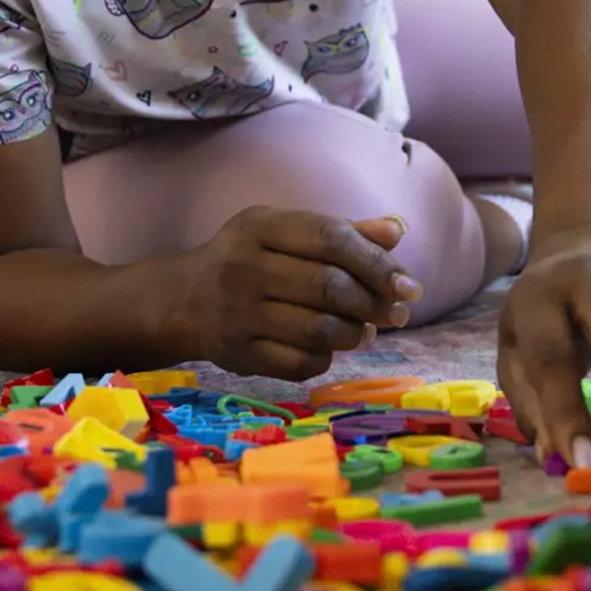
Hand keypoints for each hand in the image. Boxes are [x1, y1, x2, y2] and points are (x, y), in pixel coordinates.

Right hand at [167, 208, 417, 381]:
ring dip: (355, 333)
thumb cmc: (246, 258)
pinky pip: (301, 363)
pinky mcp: (239, 354)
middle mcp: (246, 268)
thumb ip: (341, 230)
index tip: (407, 284)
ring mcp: (239, 315)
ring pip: (319, 330)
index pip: (331, 238)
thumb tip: (398, 230)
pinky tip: (330, 347)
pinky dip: (326, 357)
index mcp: (261, 227)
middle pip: (329, 287)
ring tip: (365, 329)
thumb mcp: (284, 231)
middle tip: (395, 313)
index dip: (376, 262)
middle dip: (373, 303)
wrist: (182, 300)